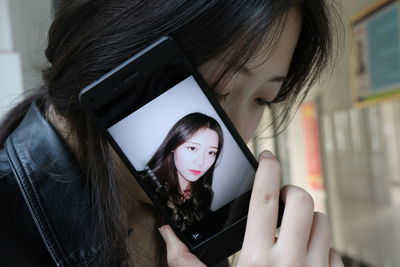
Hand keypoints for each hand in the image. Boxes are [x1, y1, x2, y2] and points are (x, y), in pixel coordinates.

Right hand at [159, 150, 343, 266]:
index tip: (267, 155)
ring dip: (309, 218)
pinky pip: (335, 252)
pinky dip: (323, 247)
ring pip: (323, 223)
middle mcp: (290, 263)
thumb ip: (186, 262)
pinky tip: (306, 256)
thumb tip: (166, 234)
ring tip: (293, 227)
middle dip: (291, 190)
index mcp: (256, 261)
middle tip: (280, 197)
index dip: (267, 170)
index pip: (264, 200)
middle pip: (302, 202)